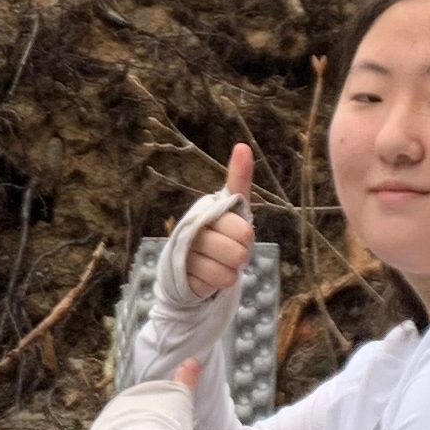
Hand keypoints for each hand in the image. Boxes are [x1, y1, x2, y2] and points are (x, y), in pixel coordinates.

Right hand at [180, 142, 256, 301]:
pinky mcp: (185, 277)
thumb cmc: (217, 231)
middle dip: (240, 255)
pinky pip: (219, 283)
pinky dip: (219, 282)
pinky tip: (208, 274)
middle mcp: (194, 230)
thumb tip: (243, 146)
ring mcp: (187, 255)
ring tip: (218, 262)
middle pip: (240, 252)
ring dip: (230, 269)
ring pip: (230, 270)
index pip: (244, 230)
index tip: (235, 231)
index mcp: (207, 211)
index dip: (244, 235)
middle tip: (228, 250)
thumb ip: (238, 179)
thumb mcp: (231, 207)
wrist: (189, 265)